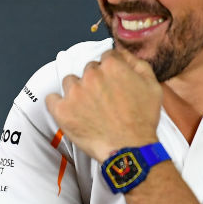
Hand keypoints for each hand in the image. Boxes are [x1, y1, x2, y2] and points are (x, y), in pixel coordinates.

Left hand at [45, 48, 161, 160]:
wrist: (130, 149)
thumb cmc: (142, 120)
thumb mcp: (152, 86)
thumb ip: (137, 64)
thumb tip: (123, 54)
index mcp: (112, 66)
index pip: (106, 57)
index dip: (110, 71)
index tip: (111, 82)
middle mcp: (91, 76)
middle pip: (88, 70)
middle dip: (95, 81)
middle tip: (103, 99)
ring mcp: (75, 93)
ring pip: (70, 82)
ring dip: (77, 91)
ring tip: (88, 107)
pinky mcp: (62, 110)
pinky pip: (51, 99)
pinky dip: (57, 103)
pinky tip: (68, 110)